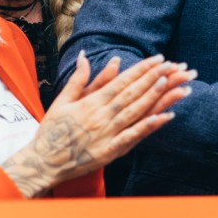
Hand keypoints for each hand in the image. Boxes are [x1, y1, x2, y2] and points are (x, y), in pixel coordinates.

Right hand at [2, 53, 193, 197]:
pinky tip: (164, 117)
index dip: (142, 70)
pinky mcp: (110, 151)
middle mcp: (101, 115)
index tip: (158, 59)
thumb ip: (78, 79)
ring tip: (173, 84)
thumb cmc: (53, 130)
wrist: (43, 162)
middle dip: (154, 78)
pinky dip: (148, 126)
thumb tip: (84, 55)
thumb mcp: (62, 101)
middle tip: (174, 66)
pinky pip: (132, 136)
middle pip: (132, 93)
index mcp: (91, 102)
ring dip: (156, 97)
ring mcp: (107, 133)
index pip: (121, 81)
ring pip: (135, 112)